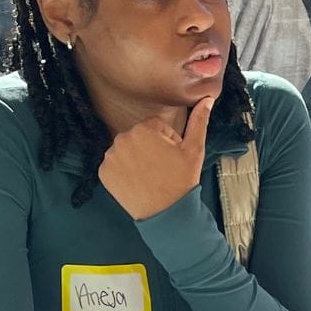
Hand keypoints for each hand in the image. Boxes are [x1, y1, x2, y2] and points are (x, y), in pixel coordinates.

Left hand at [98, 96, 213, 219]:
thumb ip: (199, 120)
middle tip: (162, 167)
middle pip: (139, 136)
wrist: (166, 212)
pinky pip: (115, 165)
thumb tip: (207, 98)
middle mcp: (122, 138)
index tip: (172, 158)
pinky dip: (124, 171)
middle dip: (150, 148)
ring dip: (137, 158)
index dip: (168, 141)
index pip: (156, 127)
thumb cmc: (182, 180)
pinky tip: (137, 182)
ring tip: (150, 175)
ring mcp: (110, 156)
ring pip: (127, 150)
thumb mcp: (195, 149)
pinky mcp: (103, 172)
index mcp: (144, 129)